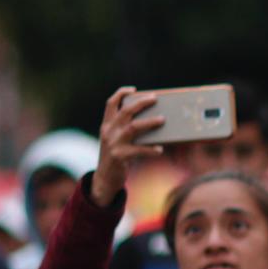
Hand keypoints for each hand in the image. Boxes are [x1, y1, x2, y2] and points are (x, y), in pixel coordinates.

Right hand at [91, 87, 165, 205]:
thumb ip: (124, 129)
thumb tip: (151, 120)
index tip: (134, 89)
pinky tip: (160, 150)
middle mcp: (108, 131)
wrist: (104, 179)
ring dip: (150, 122)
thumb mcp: (114, 140)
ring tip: (163, 119)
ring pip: (134, 127)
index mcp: (106, 125)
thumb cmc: (115, 156)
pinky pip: (139, 150)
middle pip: (125, 111)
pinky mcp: (120, 156)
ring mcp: (113, 143)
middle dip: (141, 103)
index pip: (110, 103)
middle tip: (155, 98)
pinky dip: (151, 149)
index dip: (121, 93)